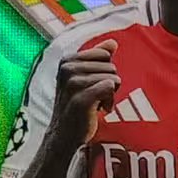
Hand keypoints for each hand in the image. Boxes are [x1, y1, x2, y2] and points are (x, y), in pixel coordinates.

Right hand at [48, 38, 118, 152]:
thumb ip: (98, 58)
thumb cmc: (76, 105)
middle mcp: (67, 69)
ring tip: (96, 105)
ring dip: (109, 95)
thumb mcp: (85, 78)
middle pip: (110, 66)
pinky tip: (99, 110)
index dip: (105, 71)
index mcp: (67, 60)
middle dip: (109, 83)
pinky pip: (110, 87)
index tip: (94, 85)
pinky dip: (109, 101)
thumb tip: (113, 43)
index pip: (104, 54)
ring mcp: (72, 84)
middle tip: (95, 98)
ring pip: (112, 78)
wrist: (64, 134)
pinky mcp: (80, 99)